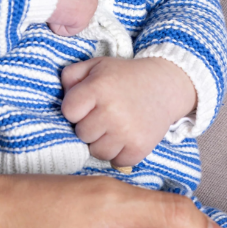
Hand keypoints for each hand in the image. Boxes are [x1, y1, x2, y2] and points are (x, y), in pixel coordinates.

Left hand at [62, 56, 196, 166]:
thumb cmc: (124, 77)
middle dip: (89, 125)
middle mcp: (112, 111)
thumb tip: (61, 96)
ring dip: (102, 142)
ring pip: (97, 152)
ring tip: (113, 127)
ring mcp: (127, 132)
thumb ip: (71, 75)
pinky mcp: (140, 148)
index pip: (69, 112)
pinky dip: (119, 153)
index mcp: (99, 88)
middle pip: (82, 134)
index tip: (87, 104)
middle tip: (104, 115)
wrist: (165, 86)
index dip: (75, 109)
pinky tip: (125, 137)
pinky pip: (116, 162)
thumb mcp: (96, 66)